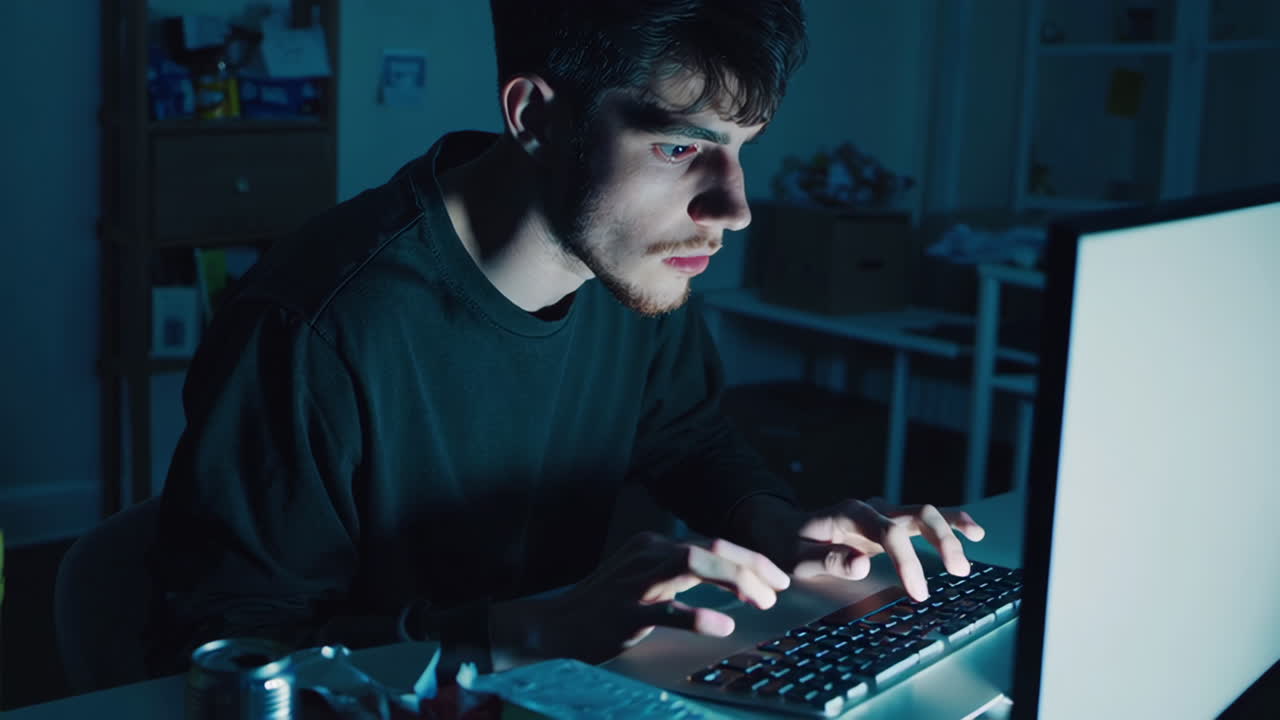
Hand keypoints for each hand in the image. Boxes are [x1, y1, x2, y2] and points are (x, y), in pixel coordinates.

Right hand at [489, 531, 790, 668]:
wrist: (555, 627)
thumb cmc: (606, 607)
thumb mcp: (644, 578)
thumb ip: (680, 573)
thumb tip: (728, 576)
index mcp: (654, 545)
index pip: (713, 543)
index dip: (751, 559)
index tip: (778, 578)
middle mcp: (648, 555)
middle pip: (711, 549)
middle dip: (752, 567)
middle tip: (779, 590)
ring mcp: (635, 582)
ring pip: (693, 566)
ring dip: (735, 583)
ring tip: (762, 603)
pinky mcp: (625, 612)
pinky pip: (668, 611)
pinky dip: (699, 616)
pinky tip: (723, 626)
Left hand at [788, 498, 984, 600]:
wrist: (781, 527)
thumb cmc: (788, 545)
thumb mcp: (796, 559)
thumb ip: (828, 561)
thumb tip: (862, 565)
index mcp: (850, 514)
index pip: (888, 533)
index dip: (907, 561)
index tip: (919, 593)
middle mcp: (870, 509)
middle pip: (915, 514)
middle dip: (940, 539)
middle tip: (958, 570)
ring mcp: (881, 514)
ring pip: (924, 512)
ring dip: (950, 530)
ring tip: (974, 544)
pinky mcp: (888, 523)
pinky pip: (922, 519)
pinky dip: (948, 523)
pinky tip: (971, 533)